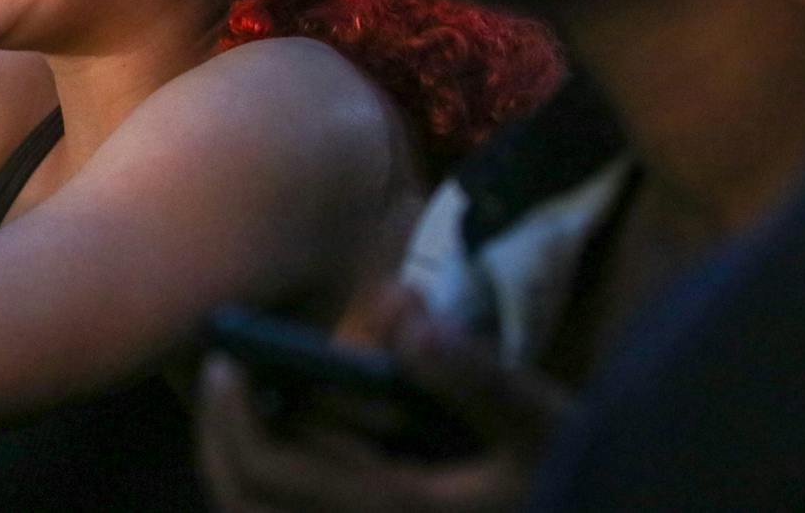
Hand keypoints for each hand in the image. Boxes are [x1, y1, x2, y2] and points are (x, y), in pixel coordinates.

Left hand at [198, 289, 570, 512]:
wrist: (585, 512)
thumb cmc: (569, 479)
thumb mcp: (541, 426)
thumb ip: (475, 374)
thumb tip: (400, 311)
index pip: (272, 472)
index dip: (234, 416)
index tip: (226, 358)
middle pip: (246, 502)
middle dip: (222, 434)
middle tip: (220, 371)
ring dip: (239, 458)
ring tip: (242, 396)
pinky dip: (267, 483)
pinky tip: (287, 432)